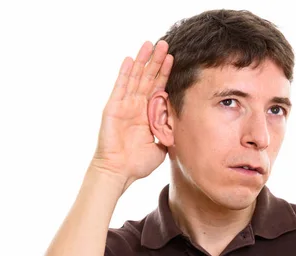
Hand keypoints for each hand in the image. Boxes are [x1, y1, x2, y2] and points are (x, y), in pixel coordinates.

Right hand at [91, 40, 173, 188]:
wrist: (119, 172)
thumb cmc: (136, 163)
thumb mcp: (161, 147)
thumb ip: (169, 134)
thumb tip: (182, 128)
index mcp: (147, 114)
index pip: (158, 88)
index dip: (166, 73)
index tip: (175, 59)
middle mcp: (135, 106)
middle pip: (147, 78)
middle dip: (156, 61)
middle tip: (165, 44)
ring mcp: (124, 105)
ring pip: (135, 78)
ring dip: (143, 61)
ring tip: (150, 44)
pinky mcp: (113, 107)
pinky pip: (120, 87)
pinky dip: (125, 73)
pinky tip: (131, 59)